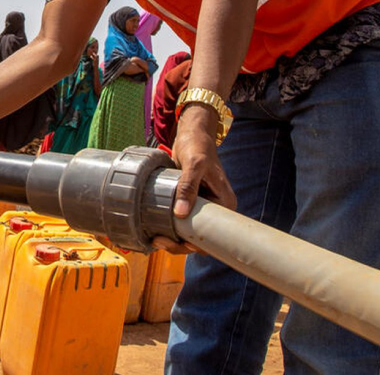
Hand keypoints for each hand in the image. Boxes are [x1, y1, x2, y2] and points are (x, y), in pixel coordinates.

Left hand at [151, 106, 235, 253]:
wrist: (191, 134)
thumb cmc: (197, 146)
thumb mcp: (194, 164)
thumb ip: (187, 186)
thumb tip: (181, 213)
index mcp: (224, 203)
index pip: (214, 235)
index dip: (196, 244)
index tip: (177, 243)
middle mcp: (215, 209)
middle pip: (200, 238)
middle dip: (180, 244)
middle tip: (158, 240)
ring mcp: (201, 207)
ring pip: (189, 232)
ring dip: (173, 238)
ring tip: (155, 237)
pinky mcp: (190, 203)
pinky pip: (182, 222)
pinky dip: (170, 227)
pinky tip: (155, 229)